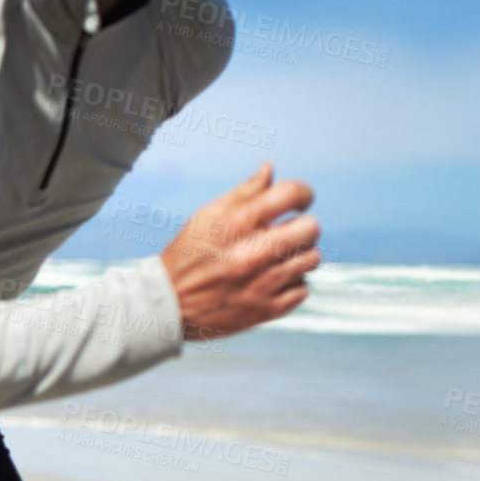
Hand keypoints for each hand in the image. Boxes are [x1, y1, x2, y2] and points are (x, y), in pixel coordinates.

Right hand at [159, 163, 320, 342]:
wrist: (168, 305)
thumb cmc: (188, 255)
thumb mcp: (206, 217)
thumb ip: (242, 193)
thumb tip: (269, 169)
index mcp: (236, 224)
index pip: (290, 195)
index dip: (303, 194)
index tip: (300, 201)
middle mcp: (251, 253)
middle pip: (310, 228)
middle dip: (304, 226)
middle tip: (291, 232)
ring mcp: (261, 284)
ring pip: (311, 259)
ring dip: (300, 255)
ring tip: (281, 258)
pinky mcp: (265, 310)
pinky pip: (302, 289)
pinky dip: (293, 284)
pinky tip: (275, 281)